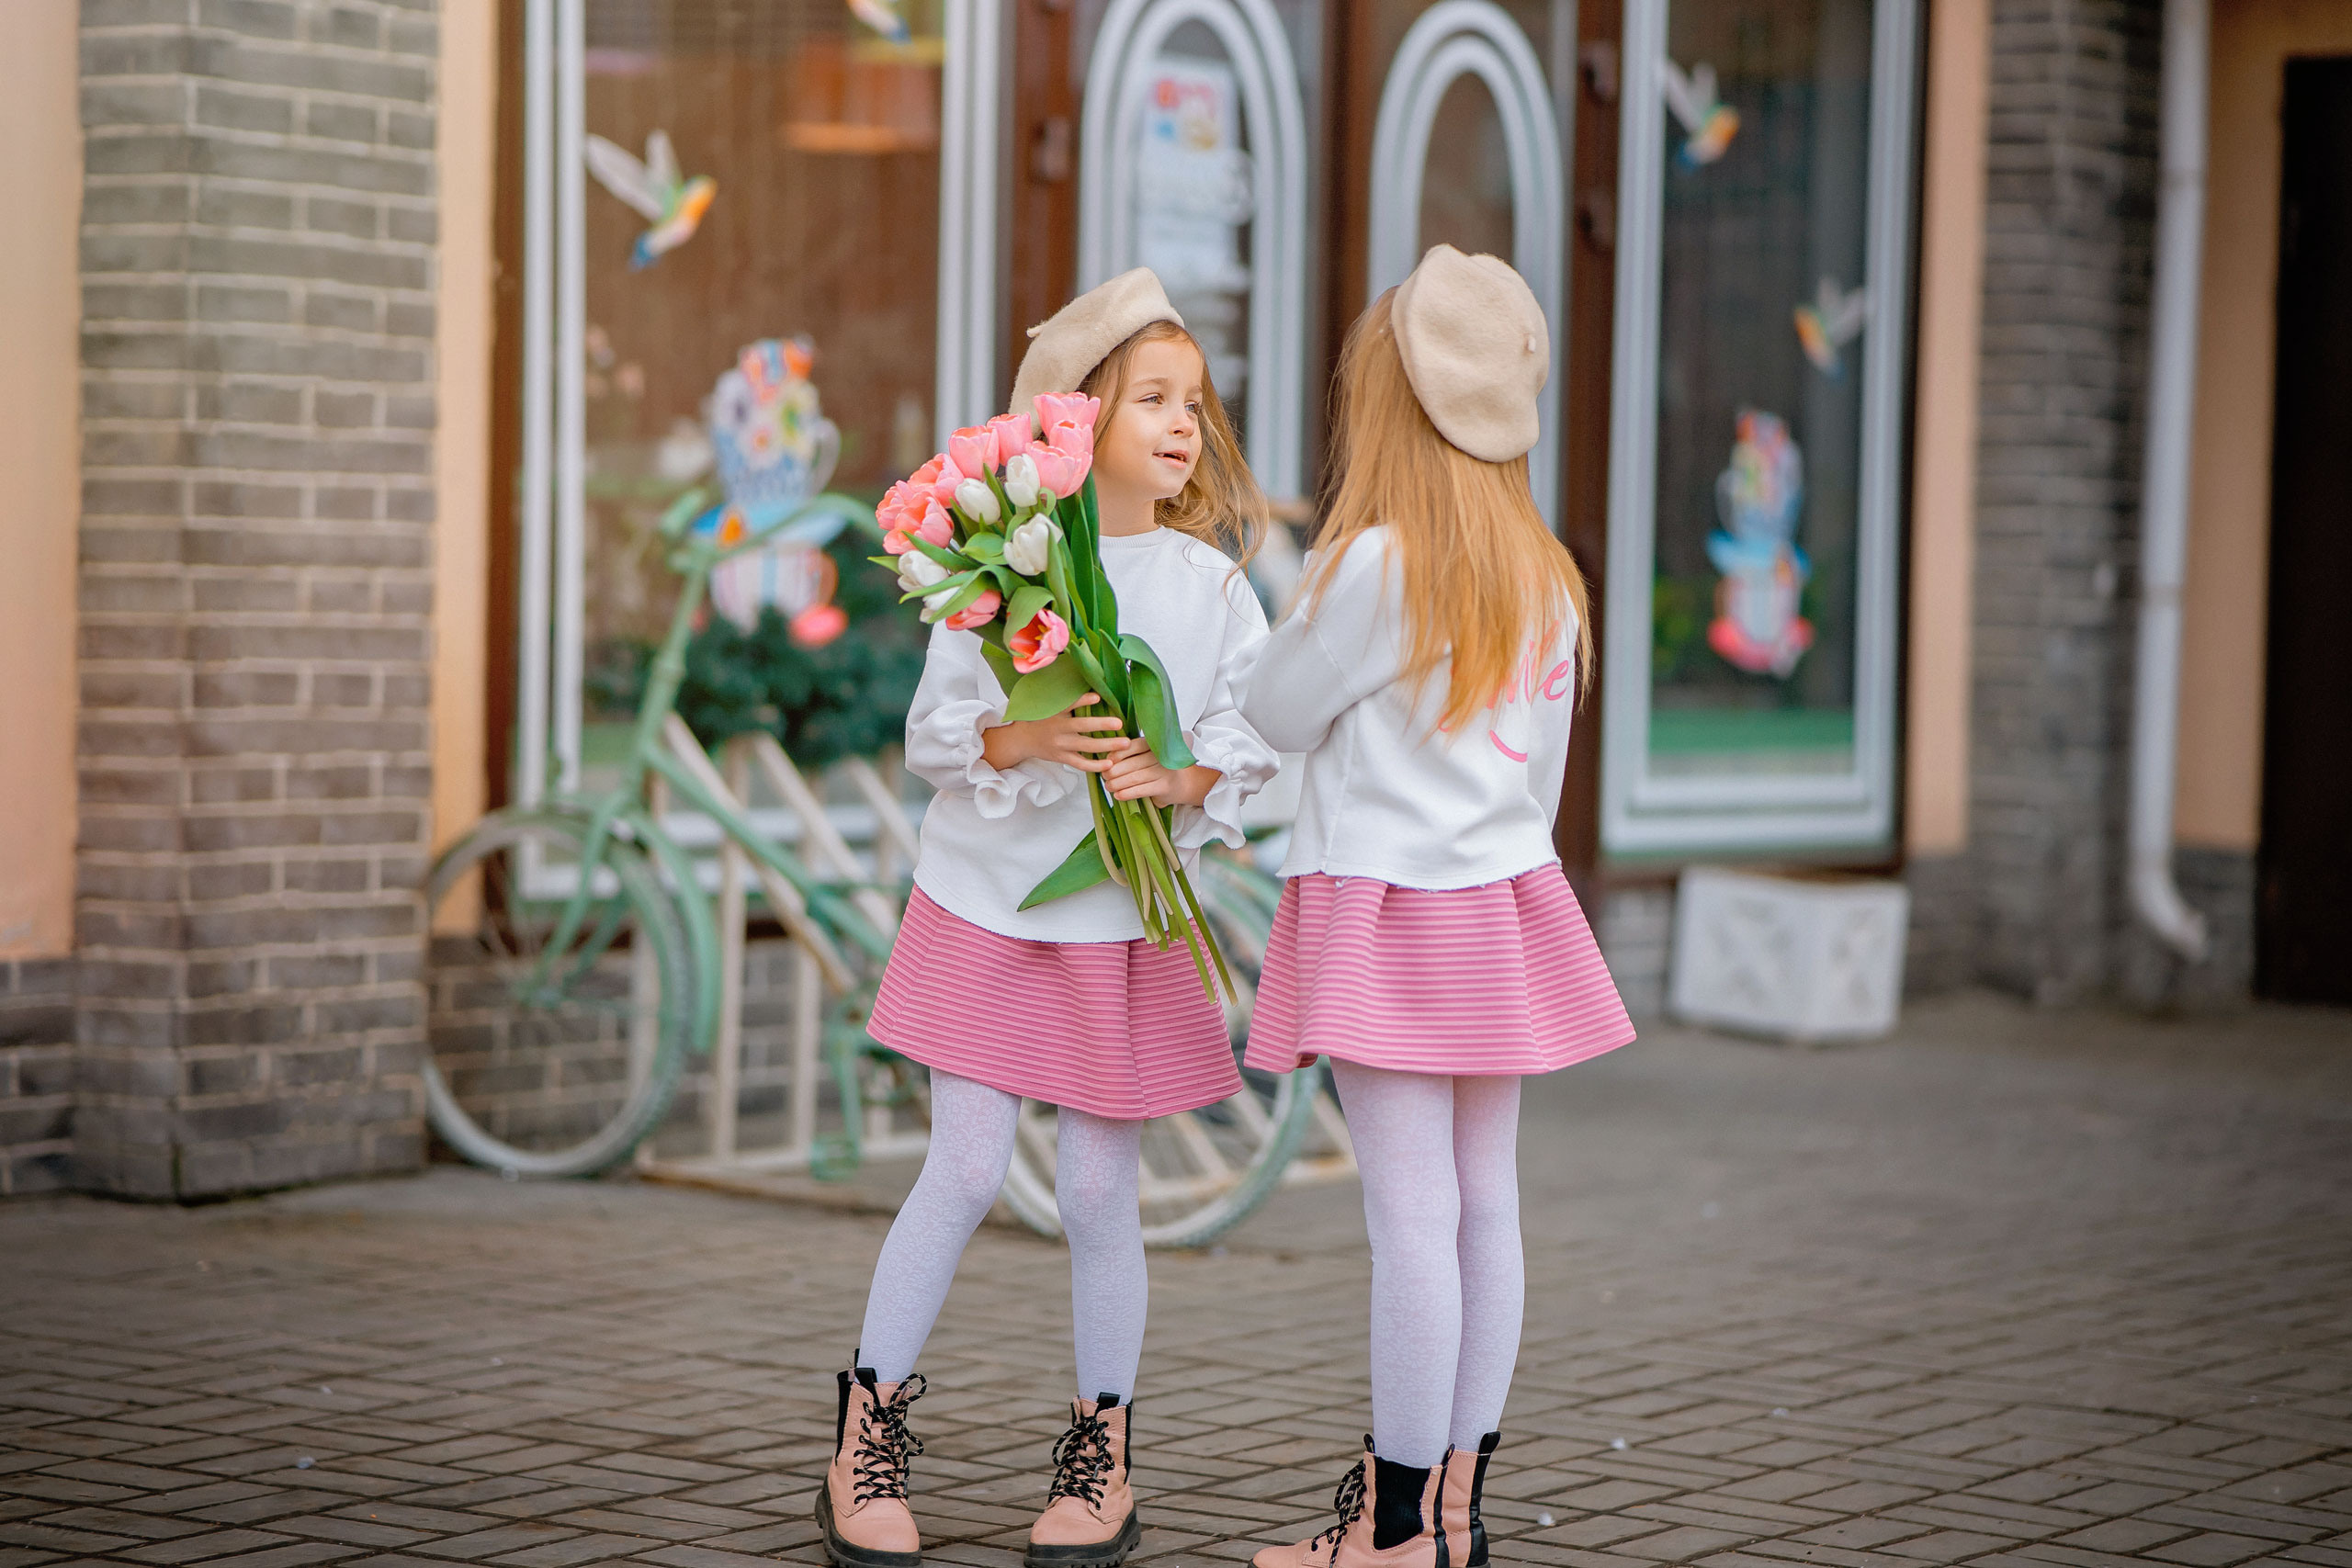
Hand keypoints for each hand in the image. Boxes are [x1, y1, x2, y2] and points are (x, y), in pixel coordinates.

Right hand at [982, 696, 1127, 772]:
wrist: (1021, 739)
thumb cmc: (1040, 718)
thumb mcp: (1048, 704)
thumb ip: (1066, 697)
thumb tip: (1091, 681)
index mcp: (1055, 712)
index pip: (1069, 704)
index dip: (1083, 700)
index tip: (1097, 697)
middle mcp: (1058, 728)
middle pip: (1082, 726)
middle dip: (1102, 724)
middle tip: (1120, 723)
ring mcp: (1061, 745)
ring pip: (1086, 746)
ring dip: (1107, 745)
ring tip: (1125, 743)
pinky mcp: (1062, 758)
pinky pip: (1080, 764)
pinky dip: (1095, 766)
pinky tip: (1109, 764)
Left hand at [1103, 736, 1220, 805]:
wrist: (1187, 784)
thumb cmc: (1162, 769)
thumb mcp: (1152, 756)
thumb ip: (1135, 754)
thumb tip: (1107, 759)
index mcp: (1156, 745)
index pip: (1135, 745)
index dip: (1119, 753)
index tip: (1108, 760)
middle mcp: (1161, 756)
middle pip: (1132, 763)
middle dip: (1114, 770)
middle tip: (1104, 775)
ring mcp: (1164, 771)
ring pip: (1135, 778)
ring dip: (1118, 783)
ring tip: (1109, 786)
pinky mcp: (1165, 787)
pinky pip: (1142, 790)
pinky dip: (1128, 793)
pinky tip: (1118, 795)